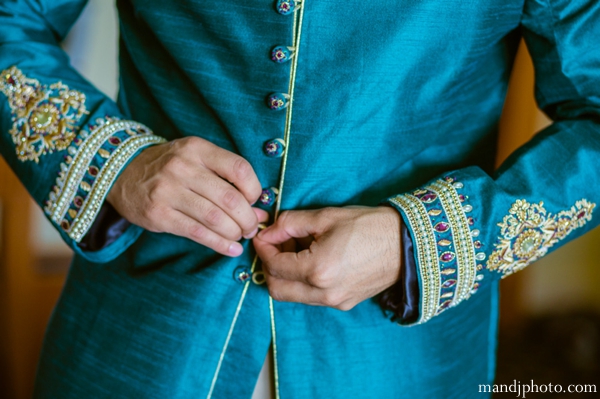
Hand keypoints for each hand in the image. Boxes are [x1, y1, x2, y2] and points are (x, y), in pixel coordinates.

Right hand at [107, 136, 267, 256]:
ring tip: (240, 237)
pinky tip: (231, 249)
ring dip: (234, 232)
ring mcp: (168, 191)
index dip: (254, 190)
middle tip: (251, 227)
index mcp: (197, 149)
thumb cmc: (169, 167)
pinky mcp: (158, 214)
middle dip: (247, 218)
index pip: (239, 168)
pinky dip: (219, 244)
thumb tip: (259, 211)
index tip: (254, 201)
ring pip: (215, 218)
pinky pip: (197, 233)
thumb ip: (225, 180)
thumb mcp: (195, 159)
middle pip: (230, 198)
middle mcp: (182, 167)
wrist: (121, 173)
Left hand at [253, 206, 401, 309]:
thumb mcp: (326, 217)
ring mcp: (335, 302)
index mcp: (318, 270)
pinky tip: (313, 259)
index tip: (264, 234)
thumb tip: (269, 231)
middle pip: (277, 288)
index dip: (263, 248)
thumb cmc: (370, 226)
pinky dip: (303, 281)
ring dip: (286, 275)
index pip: (273, 265)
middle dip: (270, 266)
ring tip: (297, 249)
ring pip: (293, 295)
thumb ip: (290, 224)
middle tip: (276, 244)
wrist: (408, 244)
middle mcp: (324, 293)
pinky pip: (311, 297)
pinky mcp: (344, 304)